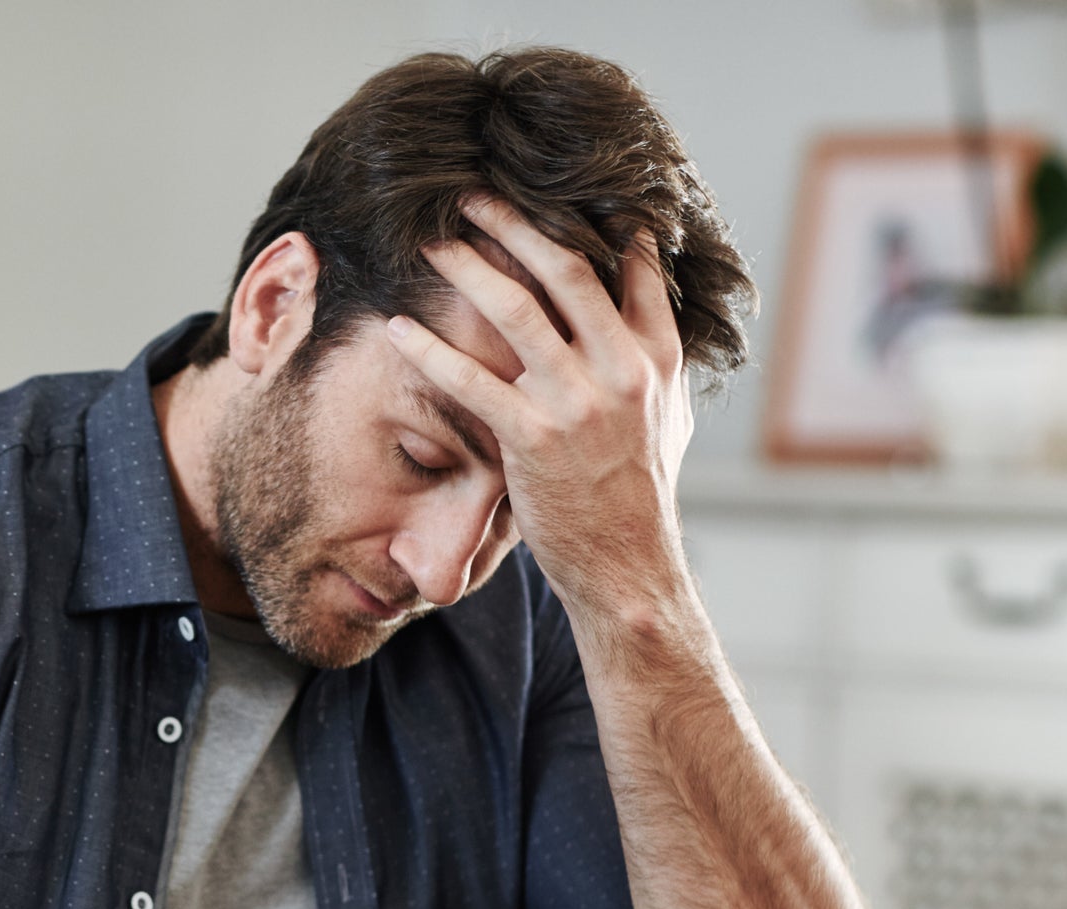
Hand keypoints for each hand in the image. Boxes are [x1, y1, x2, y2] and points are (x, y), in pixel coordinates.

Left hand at [384, 197, 694, 625]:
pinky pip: (471, 380)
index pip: (631, 266)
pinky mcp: (533, 438)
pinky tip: (398, 328)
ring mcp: (579, 401)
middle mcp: (623, 367)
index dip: (592, 219)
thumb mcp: (668, 420)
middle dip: (514, 224)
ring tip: (430, 243)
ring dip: (466, 268)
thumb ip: (655, 363)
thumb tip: (649, 313)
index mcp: (657, 356)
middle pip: (564, 268)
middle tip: (472, 195)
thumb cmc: (639, 495)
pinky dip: (430, 350)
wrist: (628, 565)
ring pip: (515, 310)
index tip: (553, 185)